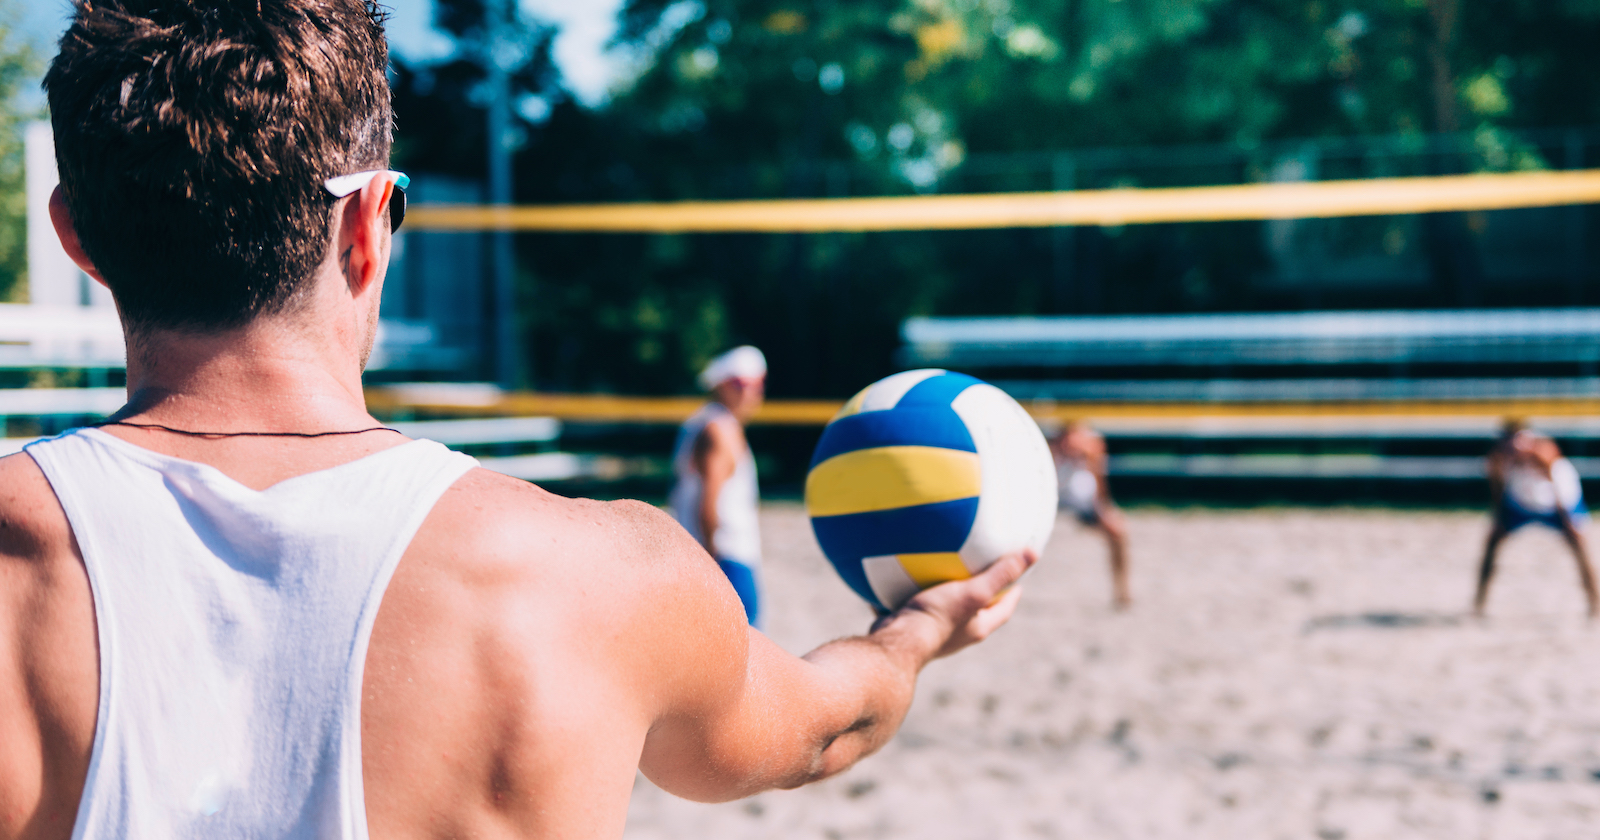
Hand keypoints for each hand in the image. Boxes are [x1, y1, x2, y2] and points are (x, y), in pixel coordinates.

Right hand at [872, 549, 1036, 660]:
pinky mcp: (912, 628)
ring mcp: (934, 633)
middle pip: (977, 612)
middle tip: (983, 574)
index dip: (1012, 596)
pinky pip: (920, 608)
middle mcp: (958, 634)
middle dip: (982, 596)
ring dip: (950, 595)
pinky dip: (920, 595)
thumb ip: (1000, 574)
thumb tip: (1033, 554)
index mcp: (977, 628)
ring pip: (948, 611)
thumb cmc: (938, 616)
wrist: (896, 640)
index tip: (1018, 583)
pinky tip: (909, 579)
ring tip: (946, 572)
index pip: (1002, 611)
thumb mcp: (974, 592)